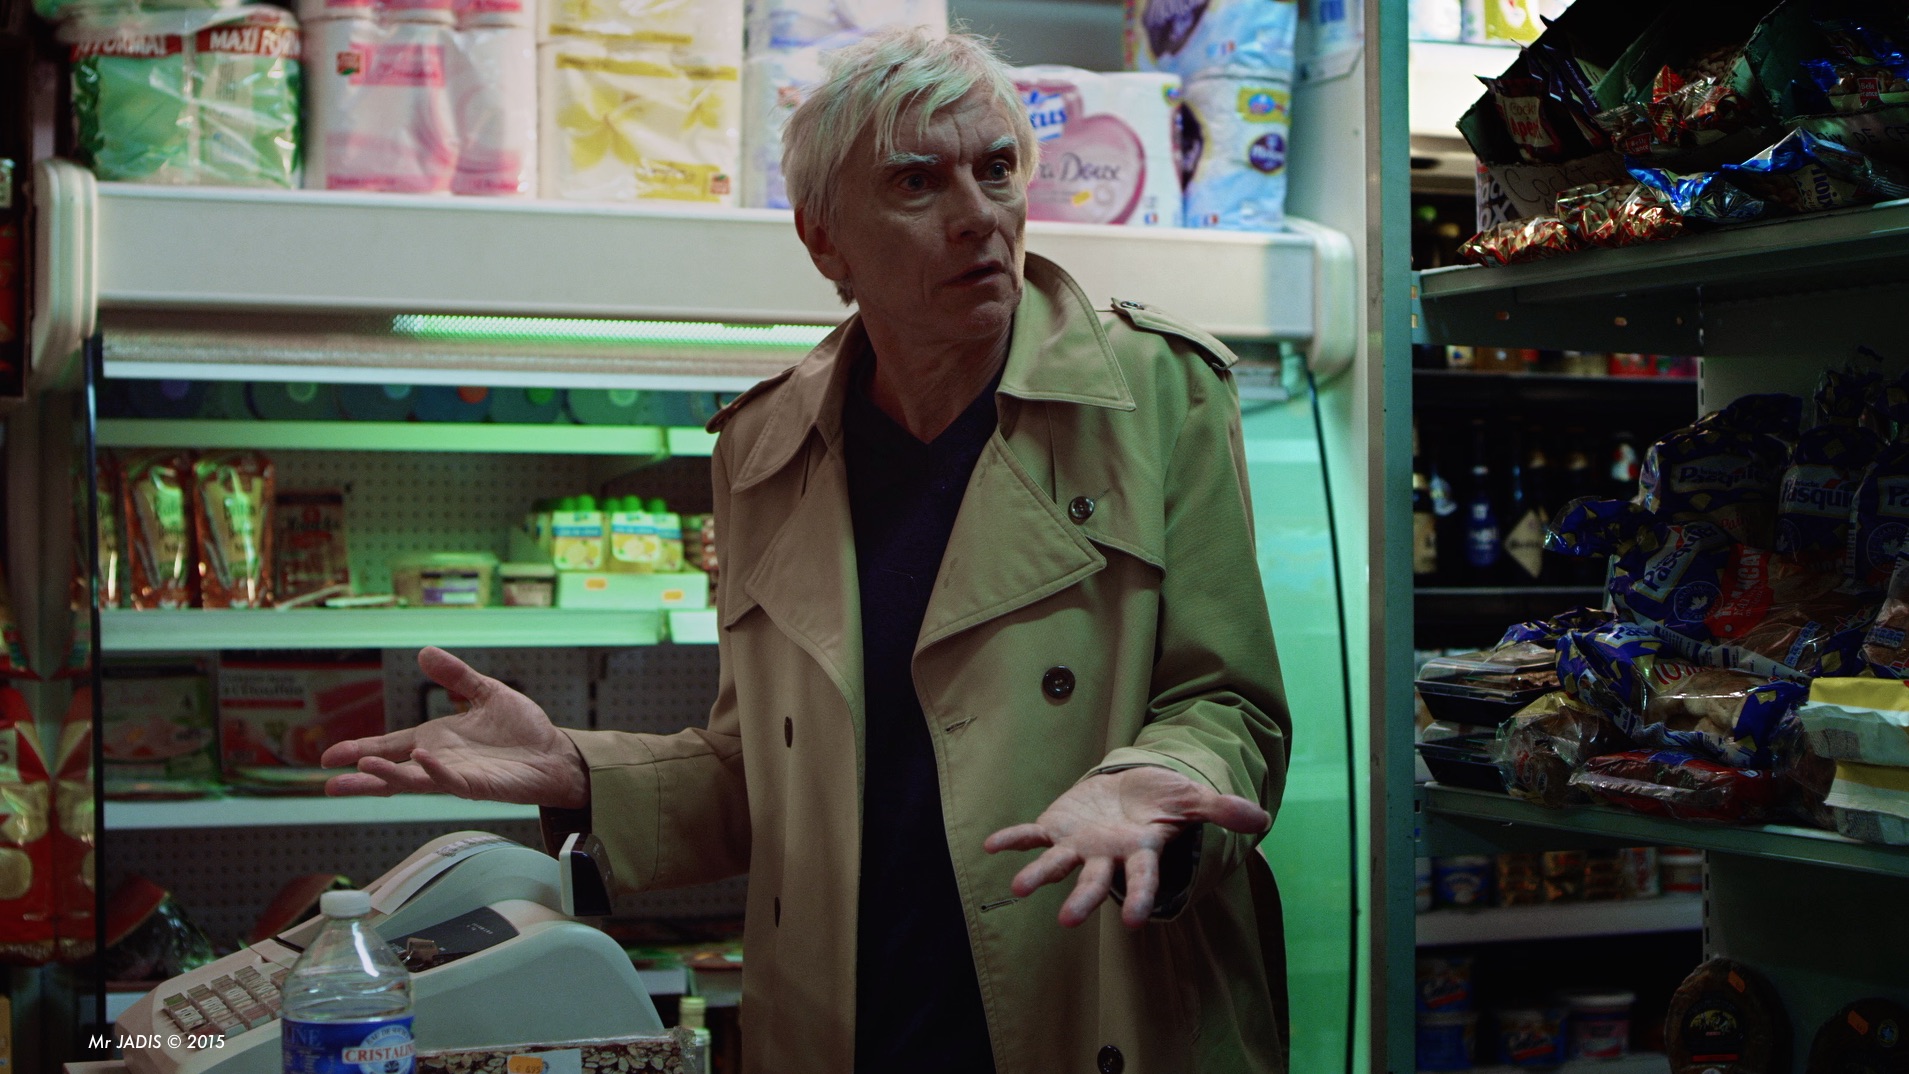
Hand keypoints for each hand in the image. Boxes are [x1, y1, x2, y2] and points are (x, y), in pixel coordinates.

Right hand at [320, 647, 589, 808]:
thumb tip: (424, 652)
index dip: (360, 749)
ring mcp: (456, 775)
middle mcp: (439, 761)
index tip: (329, 757)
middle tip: (328, 782)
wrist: (555, 753)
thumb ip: (456, 676)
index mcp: (436, 740)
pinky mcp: (478, 785)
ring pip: (414, 780)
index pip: (390, 745)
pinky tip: (421, 758)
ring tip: (363, 767)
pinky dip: (435, 771)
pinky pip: (451, 780)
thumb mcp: (485, 693)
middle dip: (361, 777)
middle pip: (392, 771)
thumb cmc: (522, 729)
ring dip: (389, 776)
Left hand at [982, 766, 1268, 928]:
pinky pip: (1032, 834)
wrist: (1132, 788)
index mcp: (1140, 852)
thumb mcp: (1192, 800)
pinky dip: (1013, 839)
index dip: (1140, 898)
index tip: (1137, 923)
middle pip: (1095, 882)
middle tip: (1067, 920)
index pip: (1142, 879)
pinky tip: (989, 845)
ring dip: (1038, 875)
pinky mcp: (1057, 827)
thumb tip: (1261, 819)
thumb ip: (1220, 810)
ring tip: (1016, 889)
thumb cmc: (1163, 801)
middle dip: (1083, 900)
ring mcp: (1080, 844)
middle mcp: (1107, 856)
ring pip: (1058, 864)